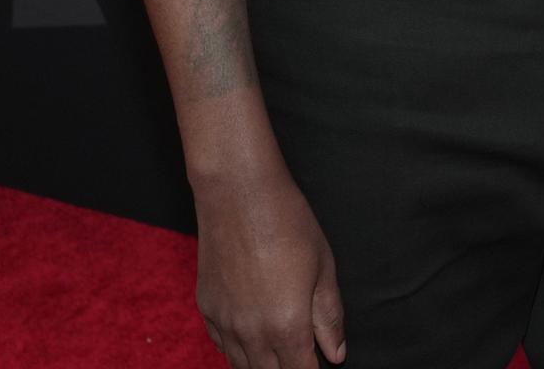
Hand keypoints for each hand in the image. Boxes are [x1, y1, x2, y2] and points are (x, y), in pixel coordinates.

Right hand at [193, 168, 345, 367]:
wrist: (238, 192)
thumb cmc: (286, 222)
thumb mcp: (322, 269)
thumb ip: (328, 317)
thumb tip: (336, 353)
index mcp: (287, 326)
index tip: (318, 364)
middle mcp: (252, 333)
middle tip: (299, 355)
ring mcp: (225, 322)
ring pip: (242, 366)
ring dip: (262, 365)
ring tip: (278, 353)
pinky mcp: (207, 308)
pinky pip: (222, 345)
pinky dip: (238, 349)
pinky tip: (251, 337)